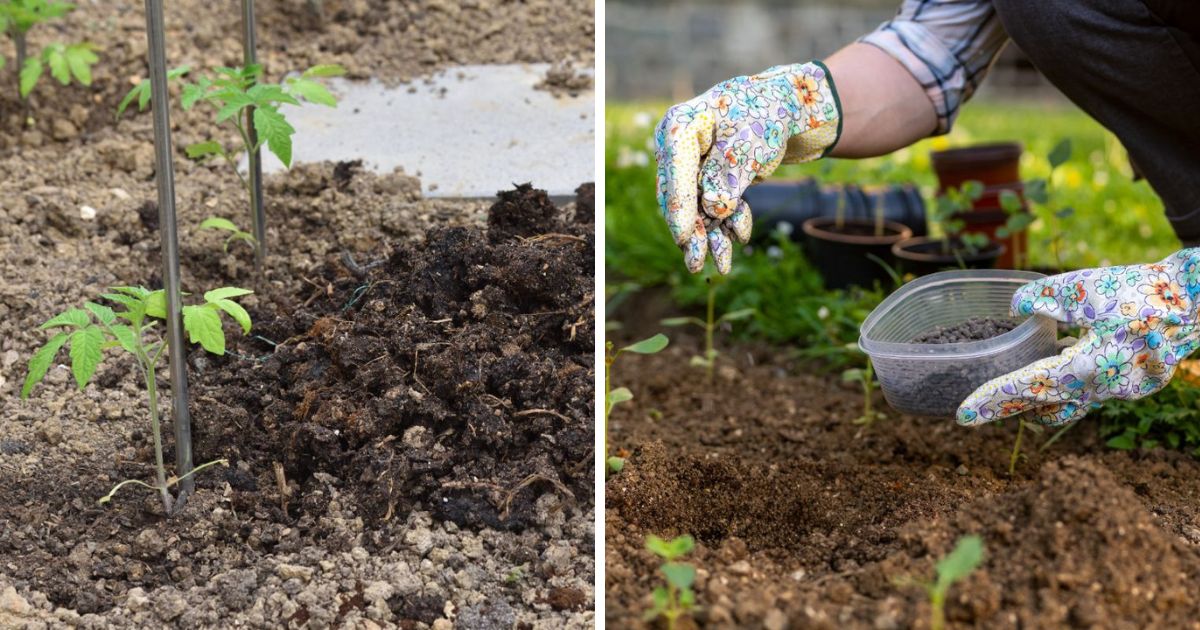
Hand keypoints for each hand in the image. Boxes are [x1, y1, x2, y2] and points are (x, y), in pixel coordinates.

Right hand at [654, 62, 840, 273]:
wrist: (790, 107)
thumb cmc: (767, 114)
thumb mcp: (750, 143)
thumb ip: (728, 175)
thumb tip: (715, 208)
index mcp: (680, 127)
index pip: (675, 171)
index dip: (679, 207)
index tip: (683, 238)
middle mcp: (679, 148)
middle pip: (679, 196)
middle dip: (693, 232)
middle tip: (697, 264)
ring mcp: (692, 165)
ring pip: (696, 208)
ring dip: (711, 236)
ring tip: (723, 266)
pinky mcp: (708, 179)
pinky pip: (713, 207)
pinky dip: (727, 222)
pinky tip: (741, 234)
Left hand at [957, 248, 1199, 426]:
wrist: (1197, 298)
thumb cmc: (1142, 290)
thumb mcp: (1083, 285)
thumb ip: (1042, 297)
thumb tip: (1013, 308)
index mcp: (1090, 366)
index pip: (1030, 388)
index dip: (994, 400)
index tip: (963, 415)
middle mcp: (1106, 387)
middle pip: (1046, 407)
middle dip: (1010, 410)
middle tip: (976, 414)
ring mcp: (1123, 389)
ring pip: (1071, 404)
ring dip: (1041, 400)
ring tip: (1012, 394)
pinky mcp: (1134, 382)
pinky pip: (1091, 390)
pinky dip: (1068, 382)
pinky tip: (1058, 361)